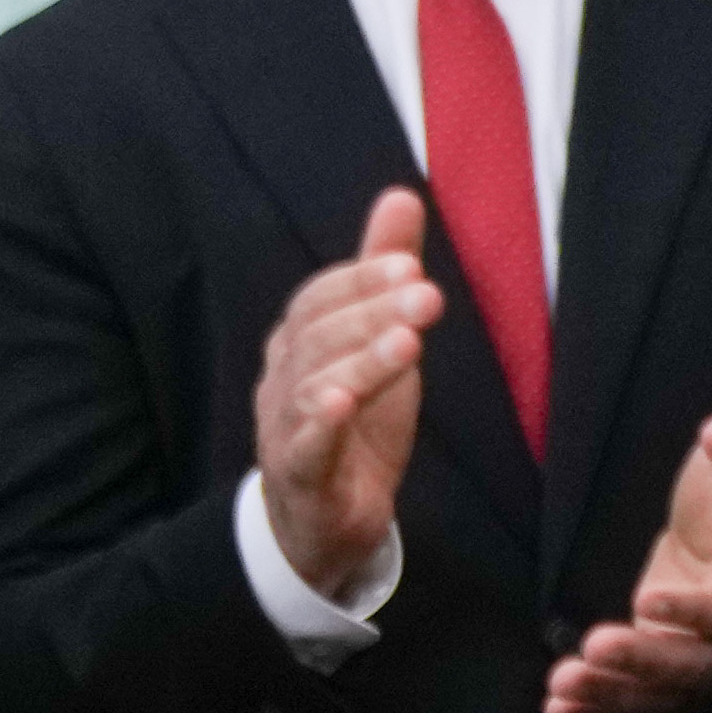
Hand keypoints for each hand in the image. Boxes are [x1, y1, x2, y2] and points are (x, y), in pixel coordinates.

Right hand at [252, 190, 444, 600]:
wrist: (325, 517)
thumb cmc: (353, 417)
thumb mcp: (377, 336)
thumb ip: (382, 271)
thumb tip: (402, 195)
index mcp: (299, 342)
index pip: (320, 298)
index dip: (362, 279)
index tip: (410, 263)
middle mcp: (283, 379)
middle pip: (319, 337)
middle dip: (372, 313)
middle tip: (428, 295)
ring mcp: (285, 428)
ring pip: (315, 388)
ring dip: (361, 362)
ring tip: (408, 344)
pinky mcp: (300, 475)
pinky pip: (304, 447)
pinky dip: (321, 425)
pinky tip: (342, 405)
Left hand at [546, 407, 711, 712]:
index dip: (696, 611)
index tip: (647, 599)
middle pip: (696, 665)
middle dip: (643, 662)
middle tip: (593, 649)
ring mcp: (700, 656)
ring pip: (663, 691)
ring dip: (612, 694)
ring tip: (562, 687)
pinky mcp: (666, 665)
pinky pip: (640, 699)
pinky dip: (601, 709)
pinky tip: (558, 708)